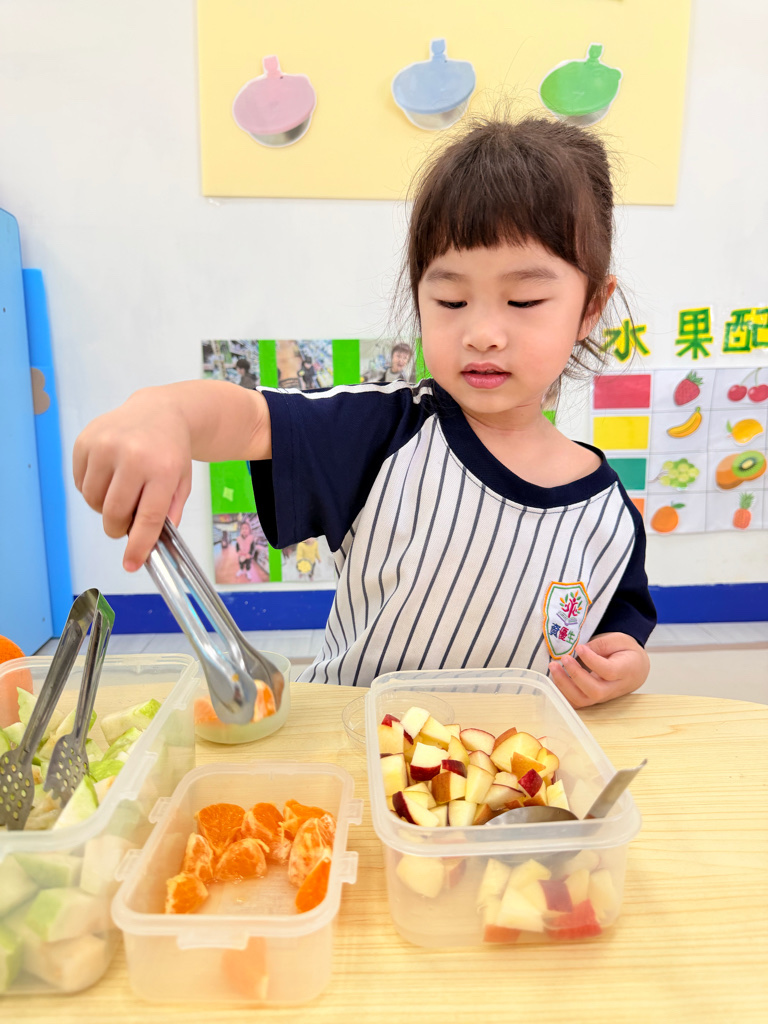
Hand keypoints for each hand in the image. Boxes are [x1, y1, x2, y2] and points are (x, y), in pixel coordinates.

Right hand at [73, 388, 192, 571]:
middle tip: (125, 523)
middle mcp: (133, 455)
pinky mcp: (85, 441)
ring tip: (120, 492)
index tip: (130, 564)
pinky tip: (109, 475)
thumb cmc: (170, 451)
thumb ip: (168, 513)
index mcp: (163, 469)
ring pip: (93, 501)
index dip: (137, 546)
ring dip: (104, 507)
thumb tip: (146, 545)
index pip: (148, 518)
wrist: (159, 411)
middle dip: (118, 527)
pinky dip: (92, 489)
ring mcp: (106, 446)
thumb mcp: (182, 482)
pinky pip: (80, 484)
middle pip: (114, 513)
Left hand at [548, 632, 649, 708]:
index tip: (580, 648)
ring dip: (564, 685)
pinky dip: (562, 693)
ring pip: (582, 700)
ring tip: (553, 666)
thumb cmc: (626, 653)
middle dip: (575, 675)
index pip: (608, 671)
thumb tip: (581, 649)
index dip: (592, 660)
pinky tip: (554, 677)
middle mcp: (614, 688)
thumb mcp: (619, 640)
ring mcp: (602, 696)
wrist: (635, 669)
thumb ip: (602, 644)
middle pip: (595, 690)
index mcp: (625, 671)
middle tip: (564, 658)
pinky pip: (575, 703)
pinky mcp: (592, 699)